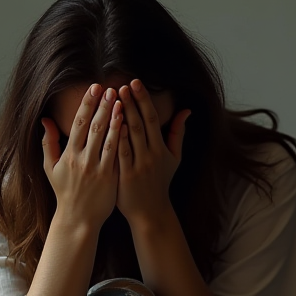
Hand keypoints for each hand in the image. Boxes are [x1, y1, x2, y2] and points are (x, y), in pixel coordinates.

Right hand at [40, 84, 122, 229]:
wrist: (78, 218)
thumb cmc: (64, 192)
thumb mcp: (51, 168)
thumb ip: (48, 143)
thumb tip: (45, 120)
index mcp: (69, 155)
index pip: (78, 124)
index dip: (86, 104)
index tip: (94, 88)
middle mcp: (83, 160)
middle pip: (94, 128)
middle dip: (102, 106)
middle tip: (110, 89)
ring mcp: (98, 169)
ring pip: (107, 139)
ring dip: (114, 119)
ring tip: (121, 102)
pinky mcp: (110, 178)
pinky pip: (117, 155)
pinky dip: (122, 140)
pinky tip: (129, 126)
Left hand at [116, 78, 190, 225]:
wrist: (150, 212)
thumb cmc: (160, 182)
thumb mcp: (174, 158)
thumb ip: (178, 133)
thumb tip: (186, 110)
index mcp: (161, 149)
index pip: (152, 118)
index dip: (143, 99)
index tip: (135, 82)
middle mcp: (151, 155)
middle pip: (140, 124)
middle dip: (130, 103)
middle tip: (121, 85)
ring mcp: (138, 166)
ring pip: (130, 136)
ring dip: (121, 116)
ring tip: (111, 98)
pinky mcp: (125, 176)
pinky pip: (120, 154)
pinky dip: (116, 139)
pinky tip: (109, 124)